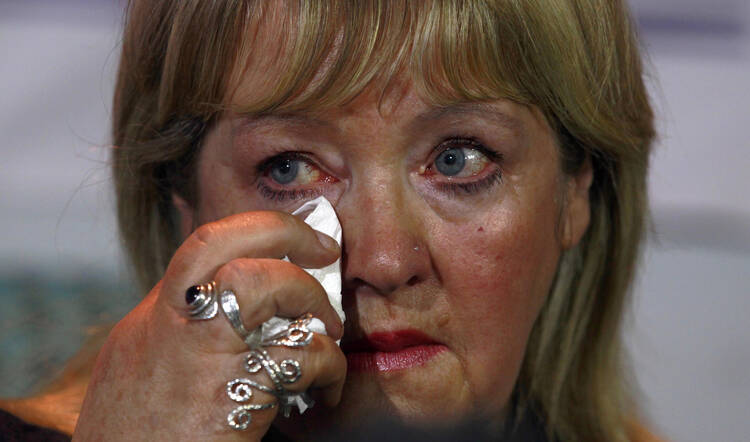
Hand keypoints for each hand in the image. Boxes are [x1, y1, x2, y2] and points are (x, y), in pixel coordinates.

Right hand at [73, 211, 345, 440]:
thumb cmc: (138, 431)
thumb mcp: (146, 363)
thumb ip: (186, 326)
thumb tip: (237, 300)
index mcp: (154, 317)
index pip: (204, 245)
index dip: (257, 228)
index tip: (297, 235)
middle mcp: (170, 324)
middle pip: (226, 247)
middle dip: (284, 233)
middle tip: (325, 250)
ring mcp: (197, 355)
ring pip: (262, 284)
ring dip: (310, 298)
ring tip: (329, 328)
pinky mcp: (231, 393)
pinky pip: (297, 356)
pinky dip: (327, 364)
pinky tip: (327, 388)